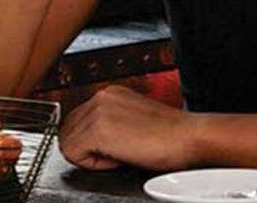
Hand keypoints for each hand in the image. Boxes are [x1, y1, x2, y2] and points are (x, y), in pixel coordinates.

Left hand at [59, 84, 202, 171]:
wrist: (189, 138)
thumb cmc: (170, 136)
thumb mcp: (134, 120)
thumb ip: (110, 122)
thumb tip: (91, 139)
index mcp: (110, 93)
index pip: (77, 121)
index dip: (91, 142)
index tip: (114, 147)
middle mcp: (102, 96)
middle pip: (67, 130)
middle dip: (86, 148)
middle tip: (117, 152)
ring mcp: (99, 110)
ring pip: (67, 142)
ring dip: (90, 155)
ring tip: (120, 153)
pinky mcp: (98, 129)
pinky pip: (74, 154)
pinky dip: (93, 164)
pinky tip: (119, 158)